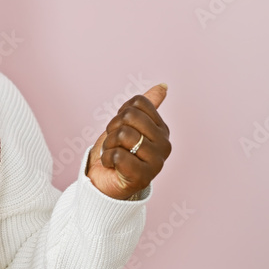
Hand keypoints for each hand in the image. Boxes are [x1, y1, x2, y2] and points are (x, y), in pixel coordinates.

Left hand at [86, 84, 171, 199]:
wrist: (103, 182)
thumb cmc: (116, 152)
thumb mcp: (127, 124)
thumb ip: (145, 107)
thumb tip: (163, 86)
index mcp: (162, 129)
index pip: (137, 103)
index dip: (121, 114)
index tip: (121, 129)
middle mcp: (164, 145)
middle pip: (130, 116)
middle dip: (113, 128)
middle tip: (116, 144)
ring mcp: (156, 162)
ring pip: (123, 134)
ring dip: (109, 144)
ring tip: (114, 155)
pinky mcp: (143, 177)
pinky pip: (118, 155)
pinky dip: (107, 158)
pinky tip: (113, 166)